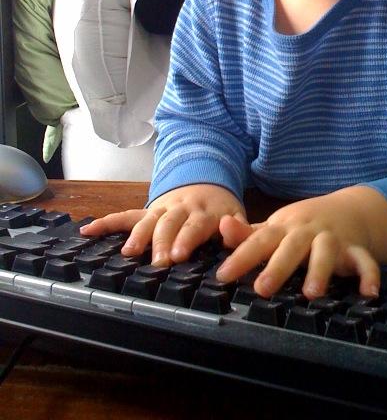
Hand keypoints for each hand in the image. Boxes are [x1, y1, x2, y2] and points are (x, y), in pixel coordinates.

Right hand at [80, 183, 245, 265]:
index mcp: (206, 212)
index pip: (195, 225)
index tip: (178, 256)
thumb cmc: (223, 211)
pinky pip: (127, 215)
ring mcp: (163, 208)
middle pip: (169, 223)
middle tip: (157, 262)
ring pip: (148, 219)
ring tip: (129, 253)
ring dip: (137, 235)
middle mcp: (182, 208)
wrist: (208, 184)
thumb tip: (229, 230)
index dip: (186, 239)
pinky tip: (89, 230)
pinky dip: (107, 222)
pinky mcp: (149, 210)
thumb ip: (238, 229)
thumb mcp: (238, 217)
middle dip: (161, 242)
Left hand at [216, 186, 386, 299]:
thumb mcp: (274, 227)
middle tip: (262, 288)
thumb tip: (221, 227)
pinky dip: (369, 275)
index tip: (223, 275)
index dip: (241, 257)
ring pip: (327, 251)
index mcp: (284, 228)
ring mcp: (333, 239)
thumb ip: (247, 234)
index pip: (259, 241)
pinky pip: (365, 261)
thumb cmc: (303, 226)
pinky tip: (368, 294)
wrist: (349, 209)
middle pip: (292, 246)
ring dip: (320, 270)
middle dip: (278, 266)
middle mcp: (307, 232)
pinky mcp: (356, 250)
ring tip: (311, 293)